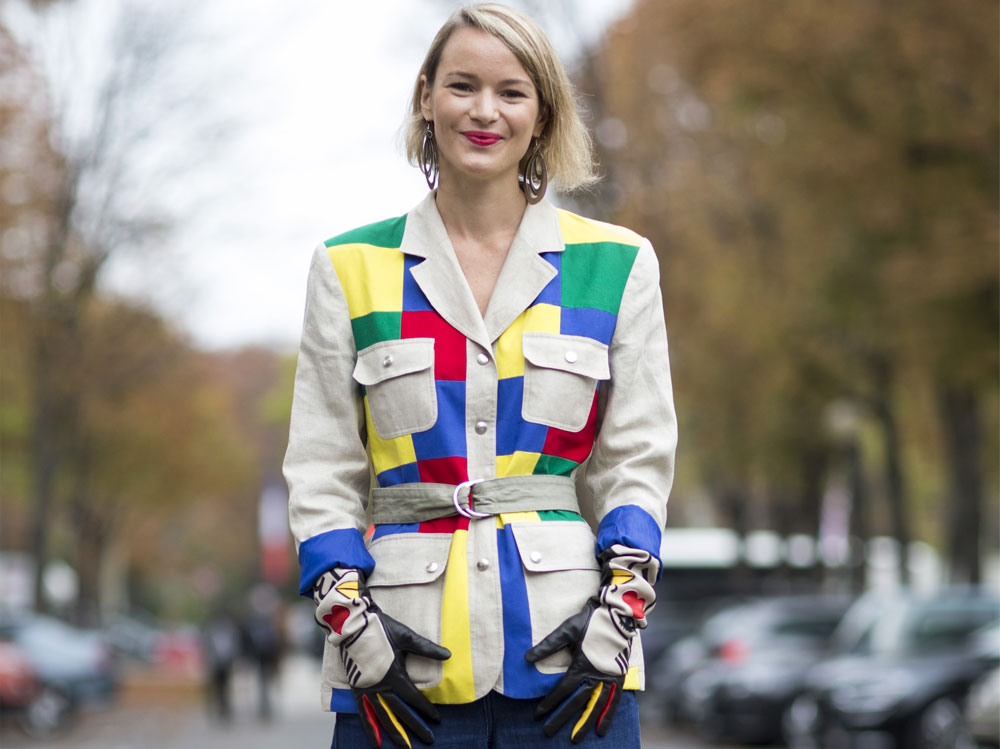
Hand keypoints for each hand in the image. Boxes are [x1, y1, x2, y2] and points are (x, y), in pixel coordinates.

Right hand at [314, 568, 450, 746]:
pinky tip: (376, 742)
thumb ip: (426, 648)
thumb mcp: (406, 637)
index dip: (426, 709)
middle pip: (401, 712)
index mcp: (394, 674)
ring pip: (383, 716)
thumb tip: (448, 655)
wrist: (354, 624)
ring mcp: (367, 689)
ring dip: (394, 733)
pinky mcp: (357, 688)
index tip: (437, 719)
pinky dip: (370, 728)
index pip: (413, 697)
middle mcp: (380, 686)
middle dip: (416, 727)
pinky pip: (364, 712)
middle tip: (429, 740)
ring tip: (405, 747)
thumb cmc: (382, 628)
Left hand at [523, 545, 657, 742]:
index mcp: (582, 665)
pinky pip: (613, 702)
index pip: (563, 690)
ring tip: (575, 739)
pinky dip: (607, 717)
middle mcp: (596, 675)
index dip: (550, 703)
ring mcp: (609, 678)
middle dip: (561, 719)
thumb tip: (526, 658)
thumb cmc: (589, 621)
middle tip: (547, 733)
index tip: (538, 714)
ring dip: (584, 724)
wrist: (617, 614)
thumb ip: (548, 646)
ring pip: (595, 707)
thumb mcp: (566, 630)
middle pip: (577, 703)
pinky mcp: (619, 677)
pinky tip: (601, 731)